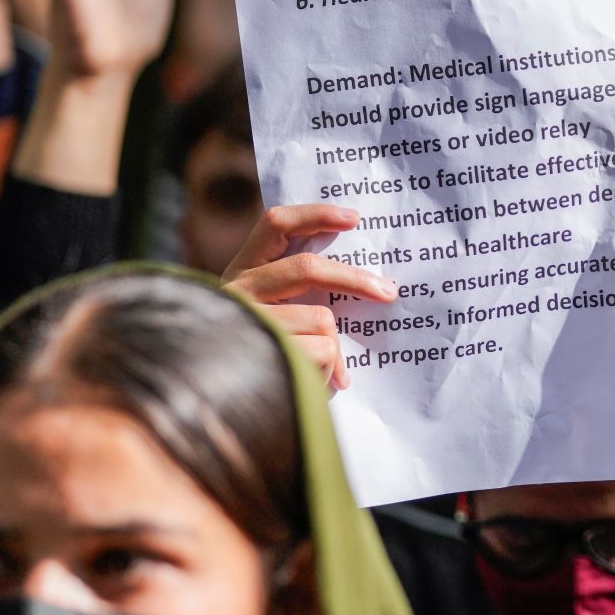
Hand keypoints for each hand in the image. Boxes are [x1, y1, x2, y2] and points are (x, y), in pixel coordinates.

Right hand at [222, 204, 399, 389]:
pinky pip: (320, 351)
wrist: (226, 400)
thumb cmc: (268, 350)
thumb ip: (304, 289)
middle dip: (355, 279)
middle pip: (307, 267)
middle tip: (388, 291)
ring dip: (335, 347)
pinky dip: (330, 369)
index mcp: (244, 267)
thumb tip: (370, 282)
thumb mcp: (279, 310)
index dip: (315, 215)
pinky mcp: (261, 352)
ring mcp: (247, 320)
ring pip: (320, 318)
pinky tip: (320, 382)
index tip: (354, 218)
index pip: (275, 224)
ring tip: (333, 369)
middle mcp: (238, 287)